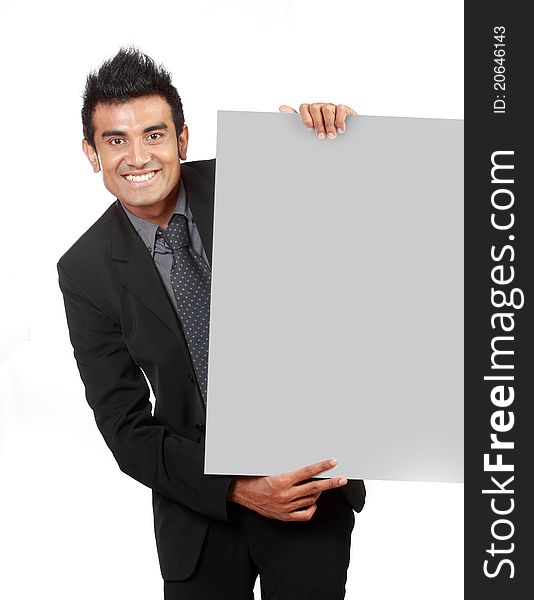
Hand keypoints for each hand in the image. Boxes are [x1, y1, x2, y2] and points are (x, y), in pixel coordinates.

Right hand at [227, 458, 346, 520]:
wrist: (243, 493)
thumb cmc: (257, 477)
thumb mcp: (272, 469)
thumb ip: (290, 468)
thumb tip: (308, 464)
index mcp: (282, 480)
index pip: (307, 472)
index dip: (322, 467)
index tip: (333, 462)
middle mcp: (285, 495)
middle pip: (314, 488)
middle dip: (330, 483)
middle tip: (342, 479)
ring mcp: (286, 507)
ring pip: (311, 500)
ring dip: (318, 492)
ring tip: (320, 486)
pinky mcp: (285, 516)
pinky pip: (305, 514)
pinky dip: (312, 507)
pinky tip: (313, 501)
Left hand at [279, 103, 356, 138]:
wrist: (341, 141)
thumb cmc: (322, 135)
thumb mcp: (309, 131)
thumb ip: (296, 120)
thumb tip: (282, 107)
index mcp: (310, 111)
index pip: (304, 107)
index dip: (305, 118)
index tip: (309, 130)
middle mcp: (320, 107)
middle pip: (315, 108)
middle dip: (318, 124)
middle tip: (321, 137)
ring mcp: (331, 106)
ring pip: (328, 109)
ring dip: (329, 124)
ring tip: (331, 136)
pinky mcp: (344, 109)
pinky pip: (340, 110)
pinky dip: (340, 121)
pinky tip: (341, 130)